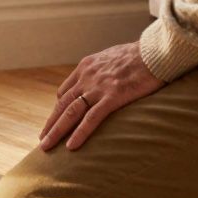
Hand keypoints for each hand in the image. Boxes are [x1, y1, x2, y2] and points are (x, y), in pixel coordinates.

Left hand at [40, 42, 164, 150]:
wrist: (155, 51)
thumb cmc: (141, 55)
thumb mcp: (113, 58)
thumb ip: (103, 70)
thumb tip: (105, 78)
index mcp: (86, 67)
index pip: (66, 91)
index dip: (60, 108)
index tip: (56, 121)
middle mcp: (87, 77)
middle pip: (63, 104)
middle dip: (51, 123)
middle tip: (42, 139)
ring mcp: (98, 87)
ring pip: (71, 112)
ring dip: (57, 131)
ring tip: (46, 147)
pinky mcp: (113, 96)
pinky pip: (92, 118)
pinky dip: (79, 133)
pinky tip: (71, 146)